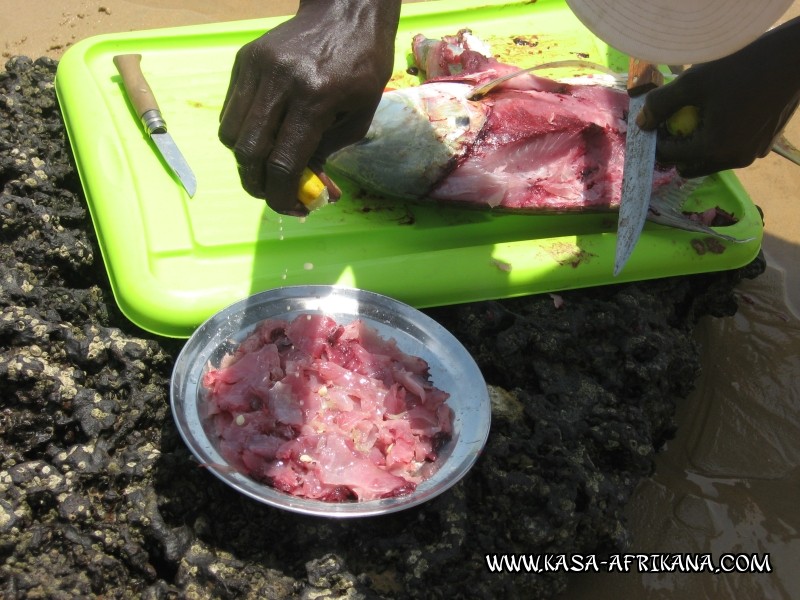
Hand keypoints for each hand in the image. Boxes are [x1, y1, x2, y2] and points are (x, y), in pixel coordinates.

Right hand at [219, 0, 400, 214]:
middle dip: (258, 184)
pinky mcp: (244, 60)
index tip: (291, 209)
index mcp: (315, 97)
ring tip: (270, 165)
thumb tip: (305, 192)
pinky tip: (266, 135)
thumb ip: (326, 155)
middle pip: (249, 151)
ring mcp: (256, 67)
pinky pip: (231, 110)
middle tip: (274, 195)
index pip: (283, 161)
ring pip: (231, 133)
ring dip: (247, 160)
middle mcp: (279, 81)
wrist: (347, 11)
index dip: (282, 195)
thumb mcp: (357, 117)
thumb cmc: (363, 66)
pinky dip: (243, 133)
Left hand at [637, 17, 799, 177]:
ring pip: (709, 161)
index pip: (668, 157)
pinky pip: (730, 151)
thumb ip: (661, 104)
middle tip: (674, 122)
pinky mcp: (763, 147)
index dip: (656, 140)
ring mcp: (751, 155)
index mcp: (714, 148)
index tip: (654, 121)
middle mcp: (733, 160)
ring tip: (697, 116)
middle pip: (688, 166)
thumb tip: (642, 124)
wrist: (791, 59)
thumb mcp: (693, 82)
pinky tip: (722, 114)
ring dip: (697, 146)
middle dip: (675, 149)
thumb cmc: (739, 67)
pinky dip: (719, 140)